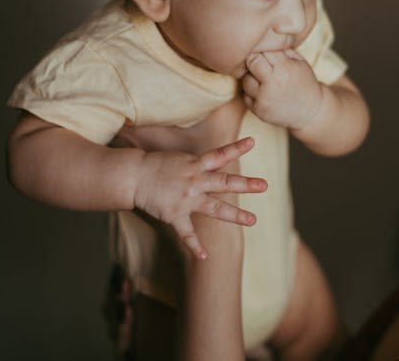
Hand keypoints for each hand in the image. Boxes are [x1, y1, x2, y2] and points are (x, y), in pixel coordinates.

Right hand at [133, 137, 266, 258]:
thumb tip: (216, 161)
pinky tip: (204, 256)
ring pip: (214, 208)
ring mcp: (186, 199)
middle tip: (264, 185)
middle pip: (224, 182)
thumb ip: (200, 163)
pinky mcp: (175, 214)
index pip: (220, 154)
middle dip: (245, 184)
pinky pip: (187, 233)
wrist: (134, 176)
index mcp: (196, 165)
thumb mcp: (181, 158)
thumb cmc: (157, 165)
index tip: (252, 142)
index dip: (236, 148)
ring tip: (252, 221)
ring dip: (234, 215)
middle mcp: (194, 181)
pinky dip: (195, 245)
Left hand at [241, 49, 323, 129]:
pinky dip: (252, 93)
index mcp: (284, 69)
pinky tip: (264, 92)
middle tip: (261, 63)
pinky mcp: (258, 111)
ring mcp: (263, 99)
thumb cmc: (305, 82)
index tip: (264, 52)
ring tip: (264, 80)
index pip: (261, 51)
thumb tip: (264, 38)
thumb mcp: (300, 62)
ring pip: (245, 80)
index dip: (261, 50)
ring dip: (252, 77)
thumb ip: (282, 50)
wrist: (311, 111)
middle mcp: (272, 84)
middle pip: (250, 62)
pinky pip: (245, 95)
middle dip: (254, 60)